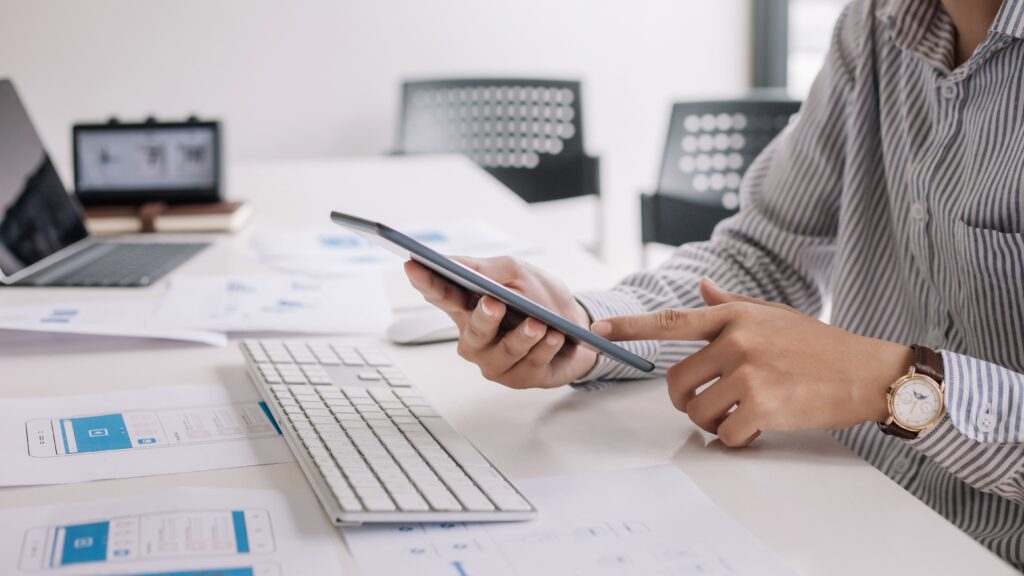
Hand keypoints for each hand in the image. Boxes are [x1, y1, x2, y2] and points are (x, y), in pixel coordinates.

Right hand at [404, 256, 597, 387]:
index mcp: (468, 307)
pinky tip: (554, 336)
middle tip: (493, 303)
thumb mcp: (516, 272)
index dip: (425, 282)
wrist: (576, 325)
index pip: (441, 294)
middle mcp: (476, 338)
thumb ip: (487, 269)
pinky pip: (530, 364)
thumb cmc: (539, 298)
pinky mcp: (519, 378)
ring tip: (539, 324)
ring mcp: (495, 361)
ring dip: (523, 336)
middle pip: (473, 331)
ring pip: (504, 352)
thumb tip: (455, 263)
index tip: (413, 266)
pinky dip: (544, 348)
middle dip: (483, 318)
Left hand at [592, 278, 911, 446]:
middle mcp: (736, 339)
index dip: (631, 327)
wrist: (868, 371)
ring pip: (697, 411)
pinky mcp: (763, 404)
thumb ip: (733, 306)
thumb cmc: (819, 345)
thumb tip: (703, 289)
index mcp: (734, 317)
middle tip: (712, 405)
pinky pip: (725, 433)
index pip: (672, 321)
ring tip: (741, 414)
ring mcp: (749, 371)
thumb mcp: (775, 315)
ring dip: (713, 422)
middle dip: (686, 401)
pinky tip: (758, 428)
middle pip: (676, 381)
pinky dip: (736, 439)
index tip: (598, 329)